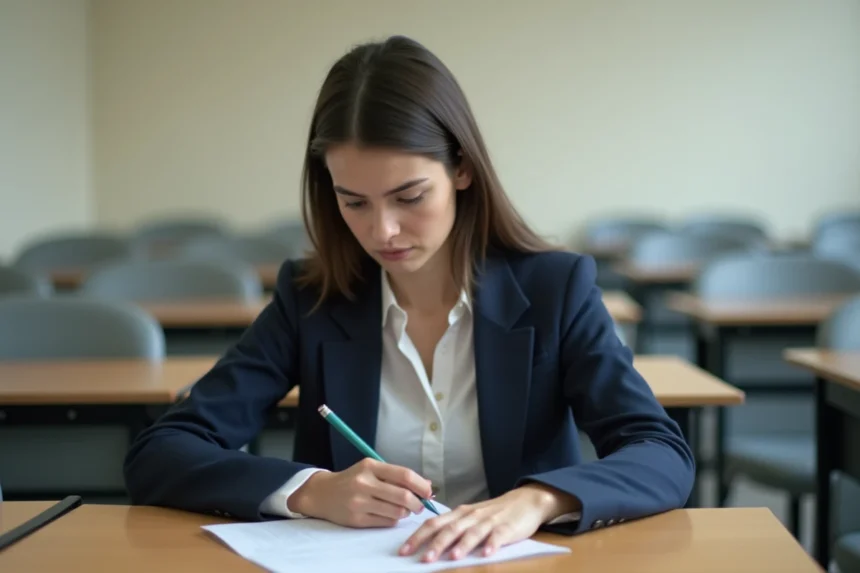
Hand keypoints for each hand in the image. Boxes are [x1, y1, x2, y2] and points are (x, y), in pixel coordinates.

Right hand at [288, 458, 432, 527]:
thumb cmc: (353, 479)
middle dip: (418, 503)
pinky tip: (390, 514)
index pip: (404, 475)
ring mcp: (360, 502)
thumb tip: (427, 485)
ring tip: (404, 509)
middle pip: (403, 496)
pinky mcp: (357, 519)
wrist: (323, 494)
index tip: (428, 492)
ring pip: (397, 512)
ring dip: (407, 513)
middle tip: (419, 505)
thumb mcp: (372, 470)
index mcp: (370, 466)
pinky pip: (386, 522)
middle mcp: (364, 483)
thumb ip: (397, 476)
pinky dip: (394, 519)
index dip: (421, 485)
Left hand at [399, 483, 578, 562]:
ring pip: (473, 532)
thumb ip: (452, 528)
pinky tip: (487, 553)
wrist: (526, 501)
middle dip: (435, 544)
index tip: (403, 550)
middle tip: (422, 559)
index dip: (418, 536)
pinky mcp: (508, 527)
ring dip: (462, 545)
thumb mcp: (470, 517)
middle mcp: (471, 516)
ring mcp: (490, 521)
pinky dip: (493, 544)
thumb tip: (427, 544)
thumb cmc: (494, 513)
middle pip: (450, 529)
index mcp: (460, 513)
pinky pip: (499, 536)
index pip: (434, 523)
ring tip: (453, 558)